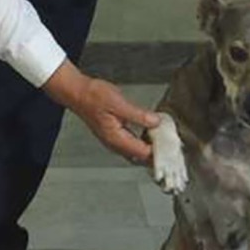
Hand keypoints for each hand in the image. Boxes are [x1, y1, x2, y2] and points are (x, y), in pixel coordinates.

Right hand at [43, 60, 160, 163]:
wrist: (77, 92)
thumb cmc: (93, 96)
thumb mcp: (119, 104)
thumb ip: (138, 115)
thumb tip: (155, 122)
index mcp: (116, 139)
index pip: (143, 153)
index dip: (159, 150)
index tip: (172, 144)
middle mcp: (115, 144)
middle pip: (141, 157)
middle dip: (157, 153)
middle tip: (171, 143)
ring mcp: (114, 140)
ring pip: (137, 152)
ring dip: (150, 147)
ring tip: (163, 138)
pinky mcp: (114, 134)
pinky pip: (132, 144)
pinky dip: (143, 141)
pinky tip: (150, 131)